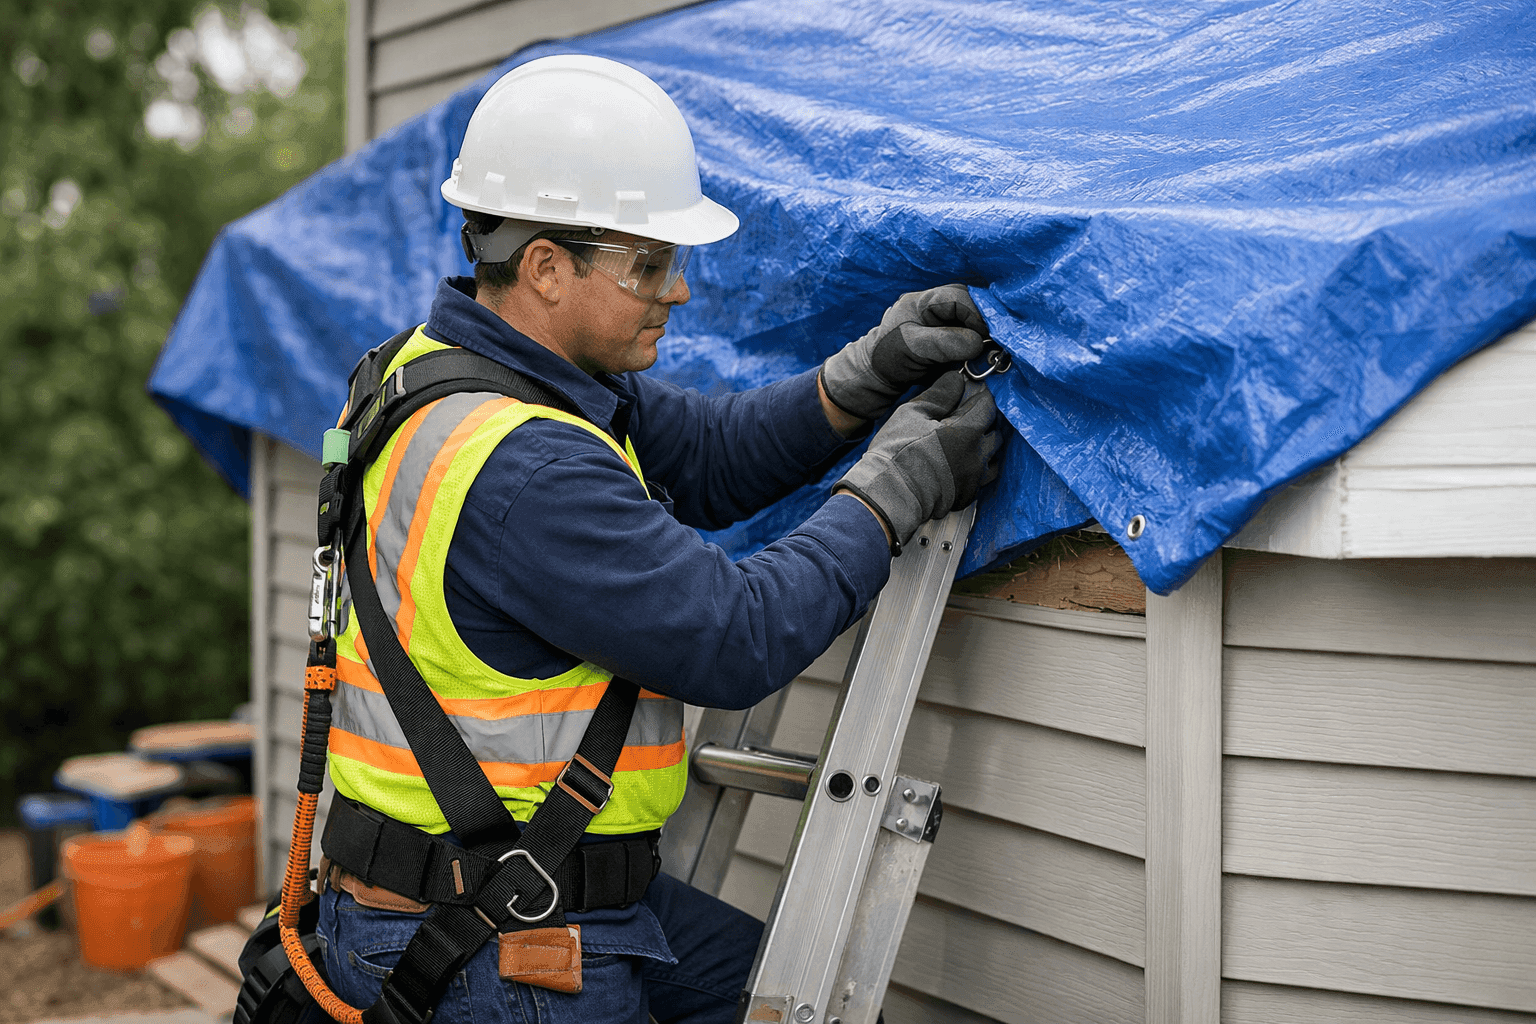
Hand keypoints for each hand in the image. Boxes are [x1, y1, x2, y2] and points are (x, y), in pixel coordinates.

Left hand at [820, 284, 988, 421]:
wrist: (874, 376)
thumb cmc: (887, 358)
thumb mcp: (914, 348)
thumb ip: (945, 343)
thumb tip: (978, 342)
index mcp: (922, 301)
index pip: (959, 298)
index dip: (978, 315)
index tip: (989, 337)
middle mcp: (933, 305)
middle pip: (970, 305)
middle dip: (983, 322)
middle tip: (994, 343)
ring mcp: (939, 320)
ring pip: (971, 318)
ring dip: (982, 332)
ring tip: (990, 350)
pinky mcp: (944, 335)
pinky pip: (967, 332)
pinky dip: (976, 342)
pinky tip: (982, 354)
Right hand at [836, 372, 999, 552]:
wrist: (889, 493)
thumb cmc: (897, 450)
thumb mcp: (912, 413)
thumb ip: (939, 394)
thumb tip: (957, 379)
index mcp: (967, 432)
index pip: (987, 407)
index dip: (978, 398)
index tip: (969, 395)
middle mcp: (977, 456)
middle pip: (995, 432)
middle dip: (983, 423)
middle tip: (963, 420)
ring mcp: (974, 479)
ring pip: (992, 458)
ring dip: (983, 448)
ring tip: (965, 444)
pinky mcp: (967, 496)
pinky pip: (980, 479)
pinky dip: (974, 470)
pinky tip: (958, 466)